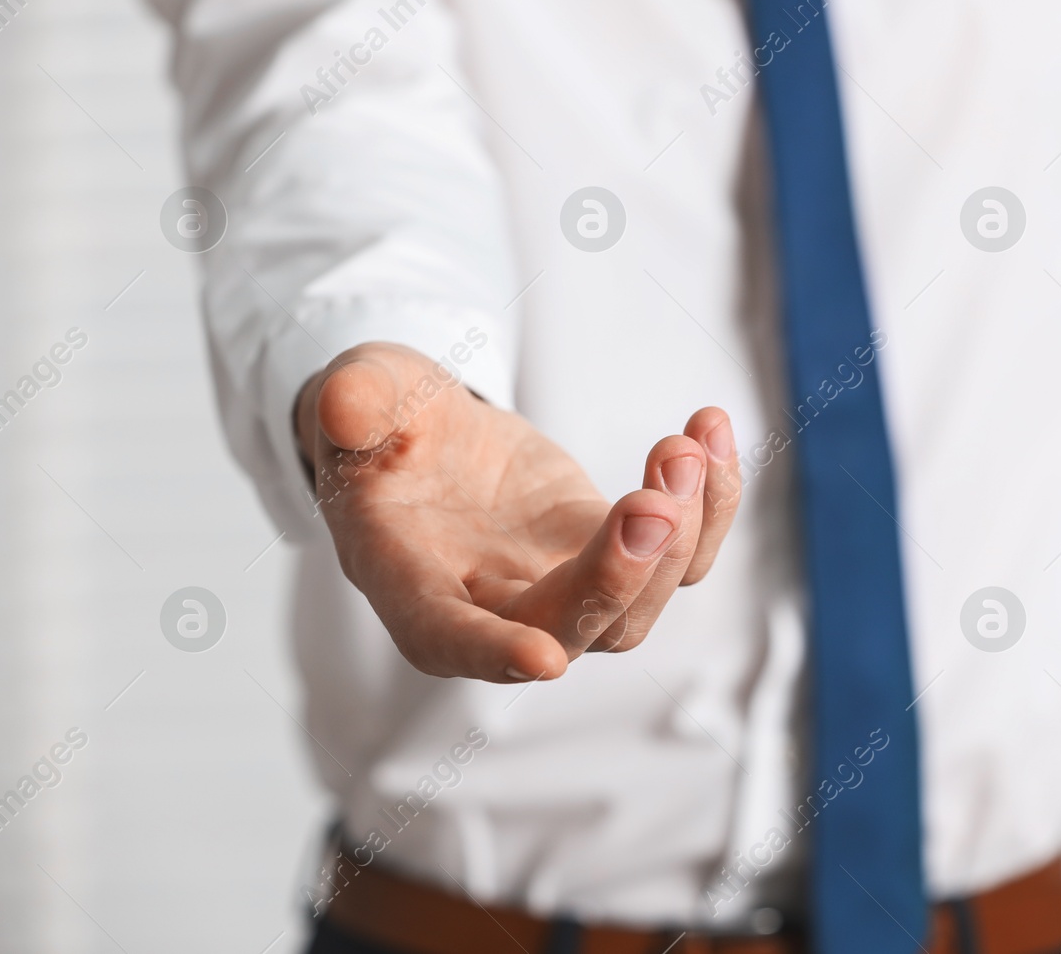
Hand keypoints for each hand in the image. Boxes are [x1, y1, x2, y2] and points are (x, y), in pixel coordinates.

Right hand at [293, 342, 740, 682]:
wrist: (420, 432)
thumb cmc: (376, 426)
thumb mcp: (354, 399)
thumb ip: (352, 405)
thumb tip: (349, 407)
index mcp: (412, 587)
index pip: (449, 638)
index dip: (492, 653)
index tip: (543, 660)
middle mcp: (495, 609)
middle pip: (574, 627)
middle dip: (621, 574)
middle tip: (654, 502)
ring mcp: (563, 586)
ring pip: (640, 602)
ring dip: (682, 531)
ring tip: (684, 446)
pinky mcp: (610, 549)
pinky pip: (678, 550)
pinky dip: (710, 500)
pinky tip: (711, 428)